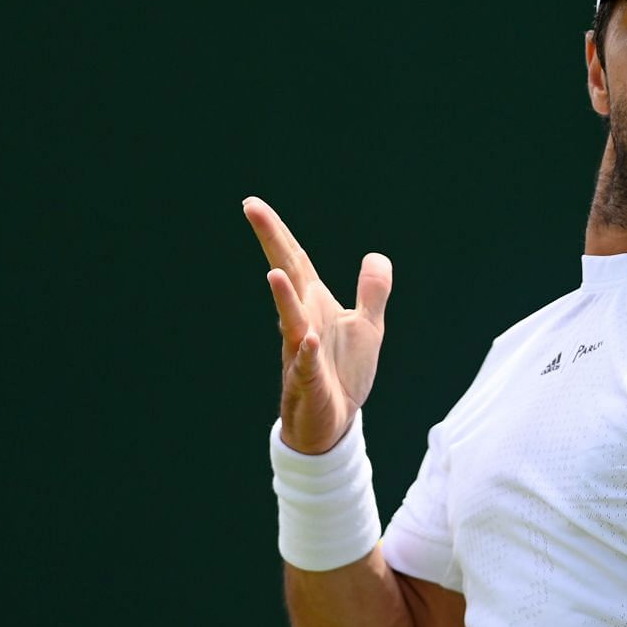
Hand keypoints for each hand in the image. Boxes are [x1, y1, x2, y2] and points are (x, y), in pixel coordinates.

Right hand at [243, 196, 391, 454]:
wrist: (333, 422)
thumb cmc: (343, 372)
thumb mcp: (367, 326)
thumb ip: (372, 291)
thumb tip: (376, 256)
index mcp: (315, 305)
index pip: (295, 261)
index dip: (277, 232)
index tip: (252, 203)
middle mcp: (302, 322)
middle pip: (287, 277)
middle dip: (271, 244)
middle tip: (250, 209)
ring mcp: (301, 352)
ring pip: (290, 322)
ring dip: (284, 300)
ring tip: (274, 274)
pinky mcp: (310, 383)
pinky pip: (305, 366)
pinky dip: (305, 353)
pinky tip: (306, 339)